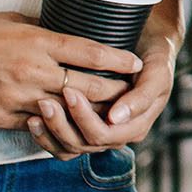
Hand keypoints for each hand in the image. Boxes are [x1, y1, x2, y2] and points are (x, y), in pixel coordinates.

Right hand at [0, 11, 138, 133]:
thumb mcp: (13, 20)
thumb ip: (43, 32)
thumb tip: (68, 35)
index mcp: (37, 41)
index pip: (90, 51)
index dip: (118, 60)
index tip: (136, 65)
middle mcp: (32, 71)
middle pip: (87, 88)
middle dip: (114, 94)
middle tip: (132, 96)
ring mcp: (16, 98)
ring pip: (65, 113)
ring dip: (87, 116)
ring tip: (108, 117)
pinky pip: (36, 127)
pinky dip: (54, 127)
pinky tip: (68, 128)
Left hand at [30, 20, 180, 156]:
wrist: (150, 43)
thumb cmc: (155, 56)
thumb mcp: (158, 72)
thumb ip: (142, 96)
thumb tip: (115, 118)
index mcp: (136, 126)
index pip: (105, 134)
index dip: (85, 118)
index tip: (70, 92)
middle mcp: (118, 135)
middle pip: (85, 144)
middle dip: (63, 124)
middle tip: (46, 101)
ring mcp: (100, 134)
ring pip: (71, 148)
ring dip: (52, 130)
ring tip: (38, 107)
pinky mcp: (84, 129)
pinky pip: (62, 144)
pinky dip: (46, 136)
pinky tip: (33, 120)